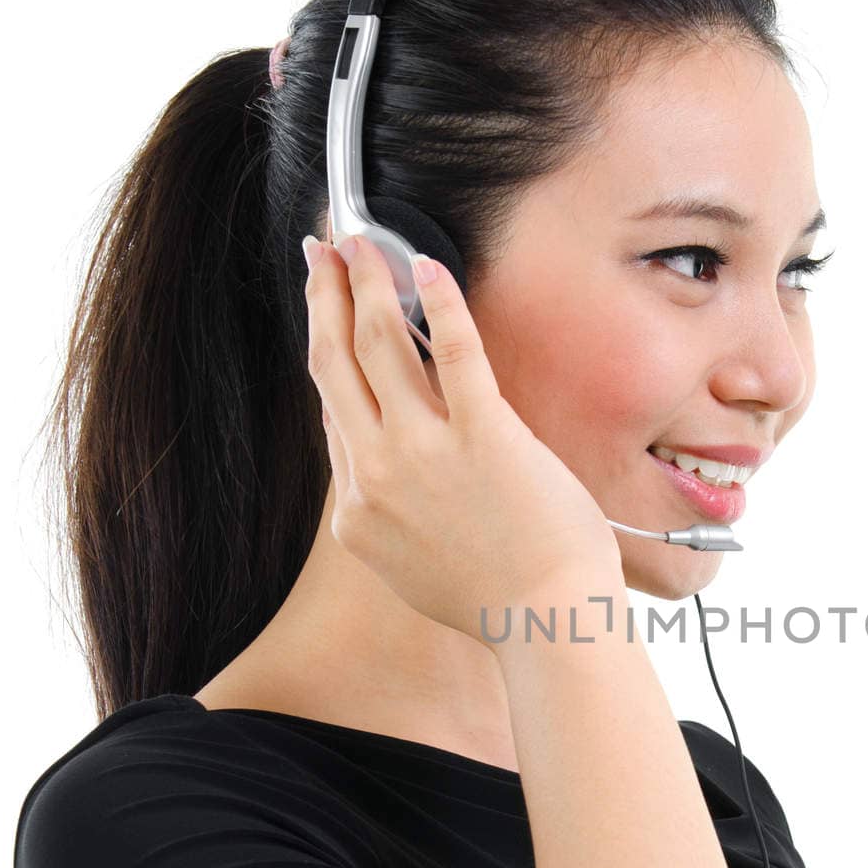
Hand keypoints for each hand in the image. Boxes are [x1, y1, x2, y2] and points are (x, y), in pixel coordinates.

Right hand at [304, 234, 622, 643]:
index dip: (327, 354)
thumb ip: (389, 518)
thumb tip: (381, 477)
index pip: (333, 415)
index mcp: (357, 512)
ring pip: (377, 345)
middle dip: (324, 299)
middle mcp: (376, 475)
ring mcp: (424, 453)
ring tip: (362, 243)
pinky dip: (439, 300)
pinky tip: (429, 265)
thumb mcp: (412, 569)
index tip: (325, 316)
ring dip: (366, 283)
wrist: (545, 624)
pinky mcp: (483, 434)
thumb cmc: (496, 600)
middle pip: (333, 365)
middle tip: (322, 254)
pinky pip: (453, 350)